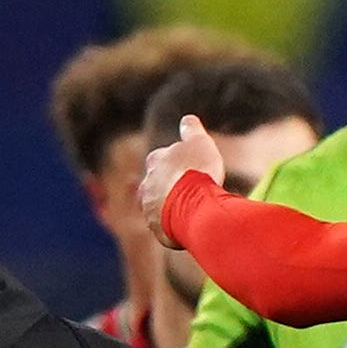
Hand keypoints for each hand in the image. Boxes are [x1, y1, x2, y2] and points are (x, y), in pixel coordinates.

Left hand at [134, 114, 227, 248]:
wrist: (193, 206)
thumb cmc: (198, 172)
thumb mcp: (200, 143)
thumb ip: (192, 130)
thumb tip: (187, 120)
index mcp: (155, 161)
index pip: (161, 158)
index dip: (175, 162)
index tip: (188, 167)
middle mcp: (146, 183)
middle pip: (158, 184)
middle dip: (170, 186)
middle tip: (189, 189)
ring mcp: (148, 207)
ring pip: (159, 206)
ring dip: (171, 206)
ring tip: (190, 209)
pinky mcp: (154, 227)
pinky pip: (164, 226)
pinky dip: (173, 225)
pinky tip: (188, 225)